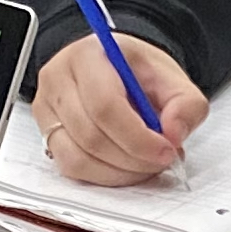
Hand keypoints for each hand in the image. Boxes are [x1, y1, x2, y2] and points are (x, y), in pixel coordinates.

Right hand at [30, 31, 205, 183]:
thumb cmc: (137, 73)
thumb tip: (173, 134)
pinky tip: (124, 168)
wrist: (116, 71)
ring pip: (77, 158)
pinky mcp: (45, 134)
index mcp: (88, 55)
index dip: (137, 137)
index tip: (165, 151)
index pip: (105, 104)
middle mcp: (58, 79)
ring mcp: (46, 108)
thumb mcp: (172, 79)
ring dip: (118, 172)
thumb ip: (185, 104)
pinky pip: (70, 168)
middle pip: (90, 135)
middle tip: (160, 161)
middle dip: (132, 158)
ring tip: (144, 164)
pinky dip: (102, 176)